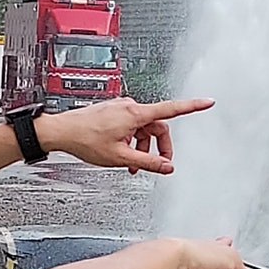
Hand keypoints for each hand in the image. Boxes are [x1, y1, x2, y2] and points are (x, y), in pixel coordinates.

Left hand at [37, 97, 213, 174]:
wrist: (61, 132)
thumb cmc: (85, 140)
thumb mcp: (120, 157)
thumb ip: (147, 162)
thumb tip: (167, 167)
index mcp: (134, 114)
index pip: (171, 109)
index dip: (192, 106)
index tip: (207, 102)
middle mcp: (129, 107)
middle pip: (157, 126)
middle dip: (159, 147)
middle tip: (159, 165)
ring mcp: (120, 109)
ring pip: (144, 129)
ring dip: (144, 147)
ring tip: (133, 165)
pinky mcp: (113, 113)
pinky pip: (132, 126)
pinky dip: (133, 141)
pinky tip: (124, 155)